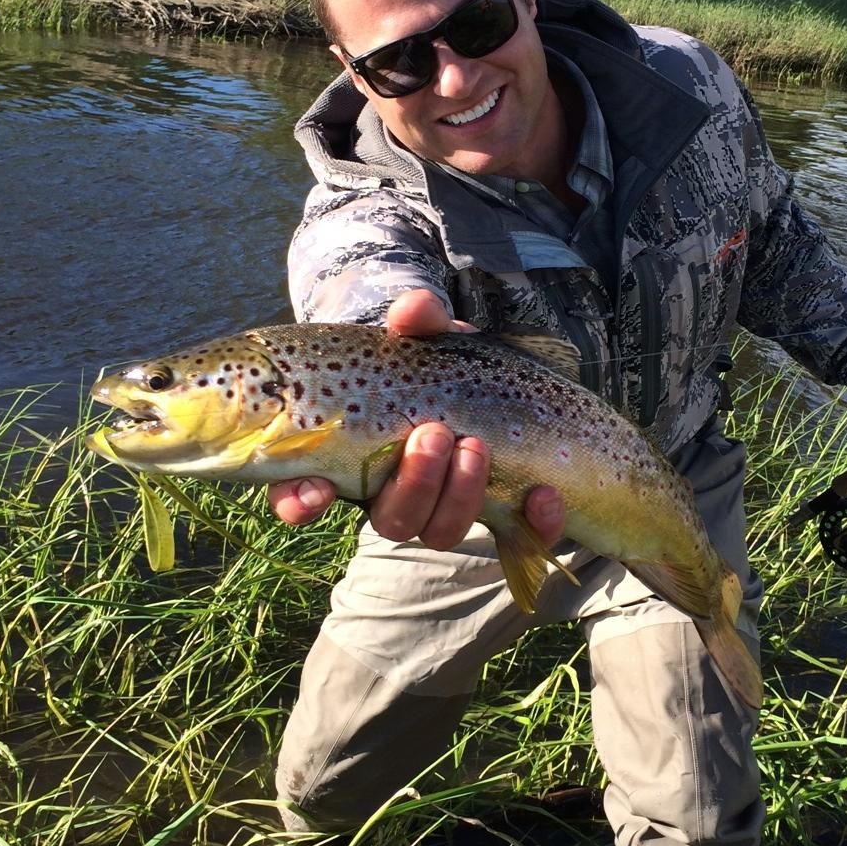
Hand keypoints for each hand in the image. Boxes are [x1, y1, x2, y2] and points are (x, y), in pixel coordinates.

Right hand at [268, 289, 566, 549]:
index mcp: (350, 456)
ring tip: (475, 446)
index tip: (316, 489)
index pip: (304, 496)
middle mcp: (391, 493)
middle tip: (433, 434)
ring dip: (458, 496)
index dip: (300, 502)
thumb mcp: (423, 334)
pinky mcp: (498, 514)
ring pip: (440, 531)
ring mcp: (444, 508)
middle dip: (413, 485)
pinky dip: (534, 522)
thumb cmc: (431, 358)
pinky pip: (516, 535)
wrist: (486, 375)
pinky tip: (546, 493)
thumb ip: (416, 319)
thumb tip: (414, 310)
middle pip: (391, 520)